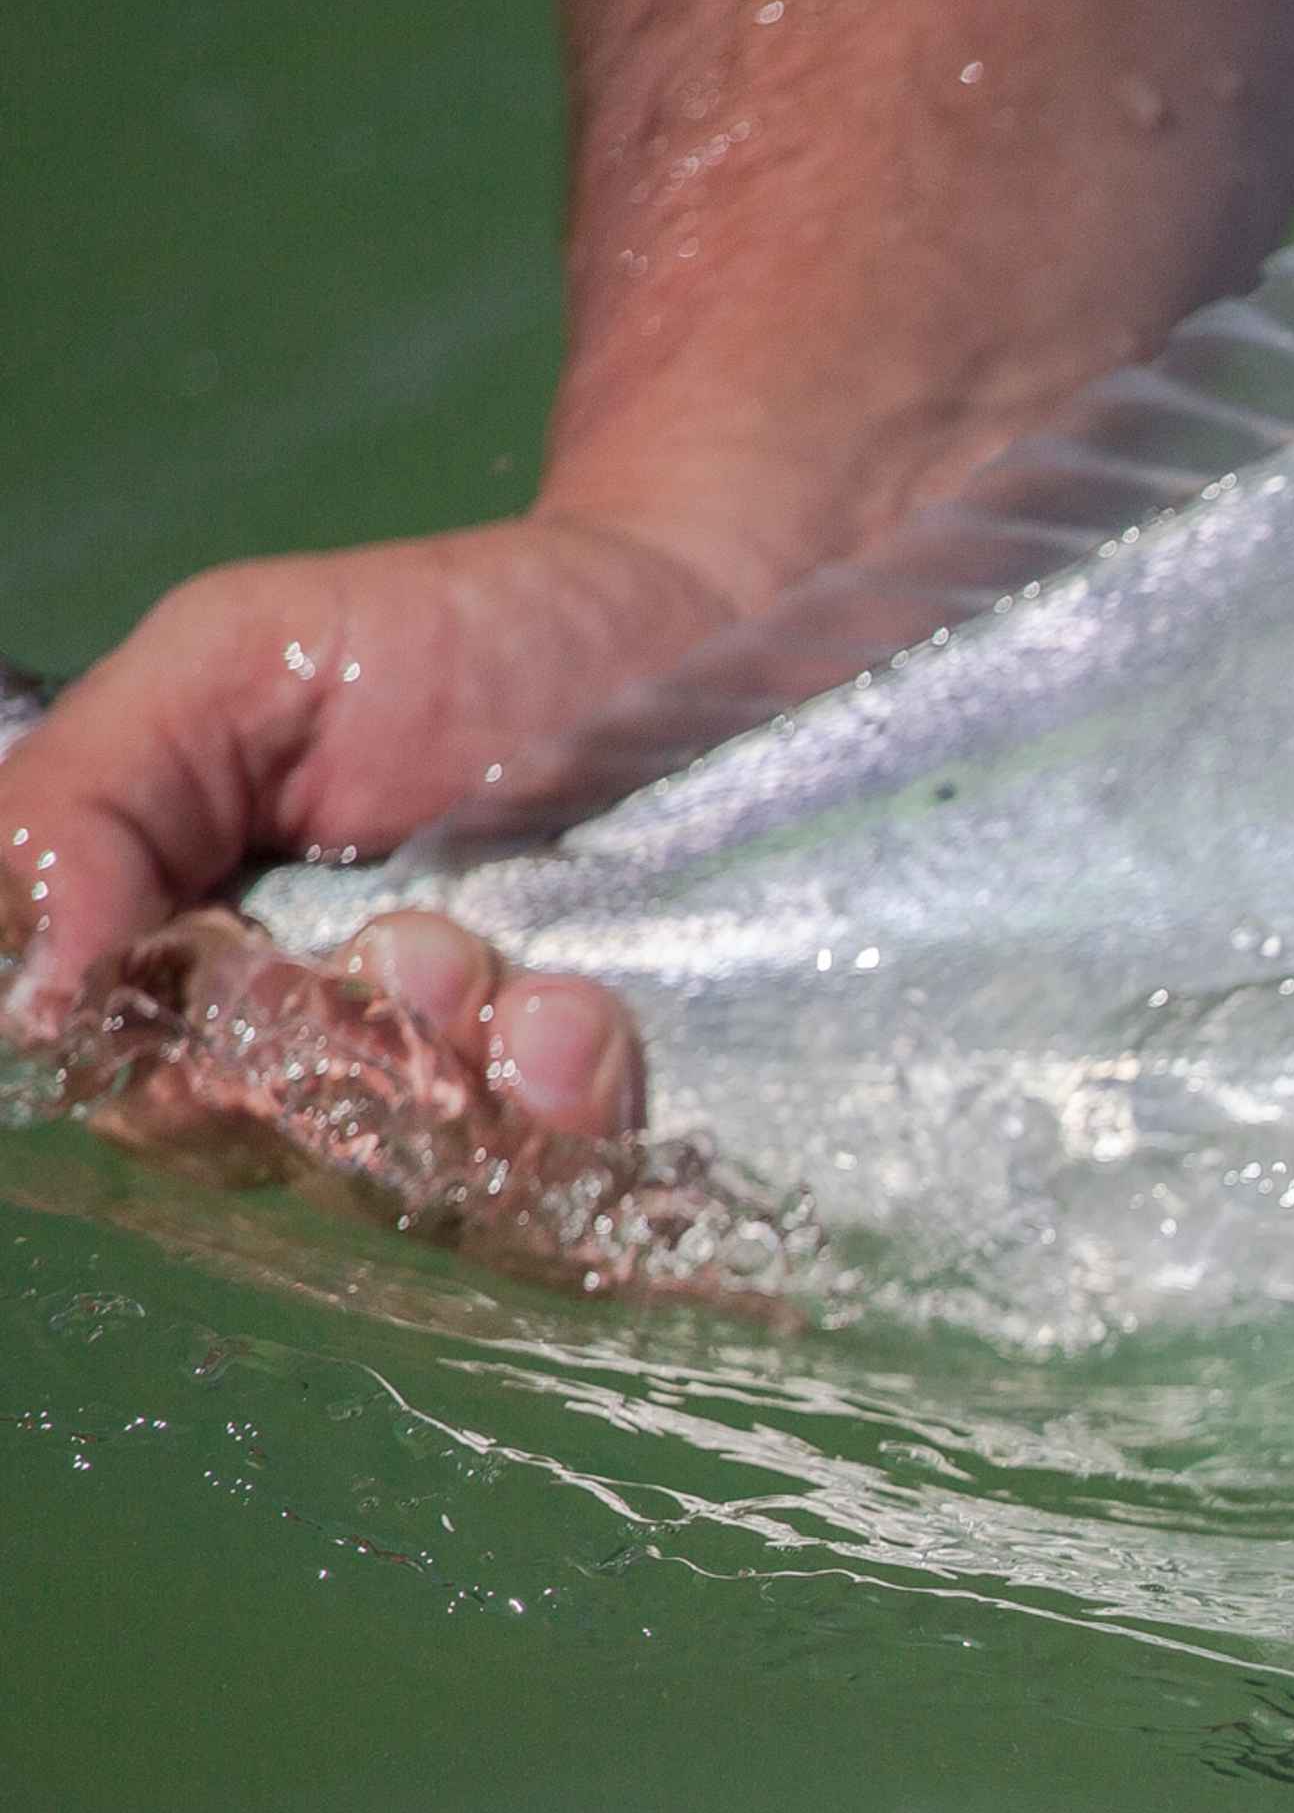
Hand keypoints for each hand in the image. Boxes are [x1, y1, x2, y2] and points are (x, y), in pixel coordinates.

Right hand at [0, 511, 690, 1138]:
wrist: (706, 621)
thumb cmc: (466, 635)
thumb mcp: (241, 659)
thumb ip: (94, 796)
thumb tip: (28, 997)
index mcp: (212, 955)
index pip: (137, 1079)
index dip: (182, 1053)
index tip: (248, 966)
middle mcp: (333, 1049)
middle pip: (279, 1148)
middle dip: (343, 1057)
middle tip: (422, 947)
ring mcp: (477, 1095)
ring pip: (422, 1188)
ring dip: (468, 1089)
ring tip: (540, 985)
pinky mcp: (610, 1115)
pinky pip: (565, 1191)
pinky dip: (571, 1114)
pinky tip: (595, 1021)